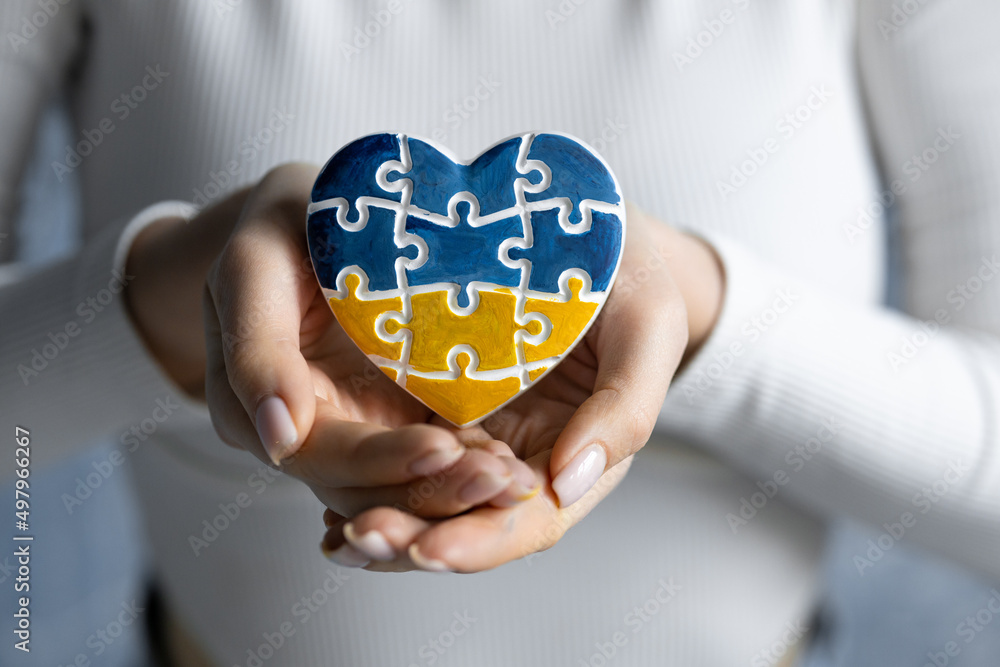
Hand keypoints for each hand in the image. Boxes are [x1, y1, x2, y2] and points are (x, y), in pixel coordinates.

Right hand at [198, 164, 538, 517]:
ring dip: (461, 492)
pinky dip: (474, 466)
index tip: (442, 448)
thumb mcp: (254, 266)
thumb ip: (256, 347)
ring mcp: (357, 429)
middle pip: (368, 489)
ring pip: (404, 490)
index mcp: (254, 406)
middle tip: (501, 480)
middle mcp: (306, 432)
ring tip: (518, 485)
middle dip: (436, 490)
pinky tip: (519, 469)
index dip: (380, 460)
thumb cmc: (283, 227)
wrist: (318, 217)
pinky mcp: (399, 419)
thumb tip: (279, 436)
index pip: (320, 455)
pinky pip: (436, 460)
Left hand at [320, 205, 725, 571]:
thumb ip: (625, 408)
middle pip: (468, 521)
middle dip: (414, 540)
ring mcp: (479, 431)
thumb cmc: (628, 273)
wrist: (589, 230)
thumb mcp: (648, 324)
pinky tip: (324, 490)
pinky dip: (368, 476)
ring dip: (382, 517)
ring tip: (335, 537)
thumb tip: (566, 482)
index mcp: (579, 454)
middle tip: (358, 540)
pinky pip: (402, 450)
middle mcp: (524, 457)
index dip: (483, 542)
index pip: (531, 522)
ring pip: (427, 496)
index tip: (432, 550)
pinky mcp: (441, 400)